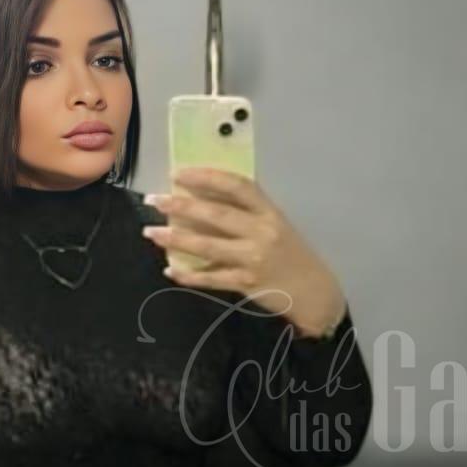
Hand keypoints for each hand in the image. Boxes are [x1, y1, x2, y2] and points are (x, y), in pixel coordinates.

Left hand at [142, 167, 346, 337]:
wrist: (315, 293)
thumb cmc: (292, 255)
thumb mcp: (277, 226)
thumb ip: (248, 213)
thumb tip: (202, 201)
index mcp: (270, 212)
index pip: (237, 186)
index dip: (207, 177)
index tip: (180, 174)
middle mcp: (262, 232)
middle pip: (216, 213)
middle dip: (181, 206)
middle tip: (155, 199)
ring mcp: (254, 258)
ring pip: (207, 245)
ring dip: (176, 238)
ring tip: (151, 232)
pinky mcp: (247, 282)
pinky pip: (210, 278)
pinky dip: (188, 275)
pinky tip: (170, 270)